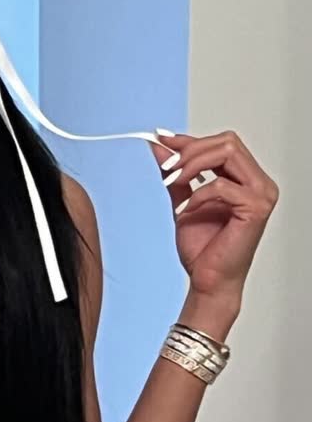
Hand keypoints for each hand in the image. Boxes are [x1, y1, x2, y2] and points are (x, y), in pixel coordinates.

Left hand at [148, 128, 278, 305]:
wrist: (207, 281)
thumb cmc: (203, 249)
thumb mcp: (183, 202)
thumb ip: (176, 174)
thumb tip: (160, 145)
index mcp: (247, 179)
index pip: (223, 144)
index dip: (191, 141)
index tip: (163, 140)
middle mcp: (259, 183)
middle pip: (227, 142)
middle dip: (190, 152)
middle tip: (167, 168)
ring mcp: (262, 194)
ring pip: (227, 154)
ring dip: (193, 166)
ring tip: (173, 184)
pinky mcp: (255, 208)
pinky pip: (221, 186)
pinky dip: (198, 195)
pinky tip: (186, 210)